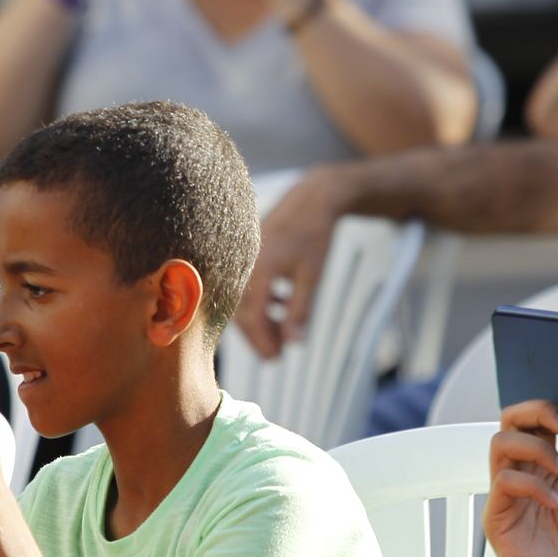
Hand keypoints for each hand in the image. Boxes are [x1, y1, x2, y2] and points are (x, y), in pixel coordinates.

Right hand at [233, 167, 351, 357]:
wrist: (313, 197)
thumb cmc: (314, 235)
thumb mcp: (311, 276)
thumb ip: (300, 311)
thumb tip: (294, 344)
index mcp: (258, 271)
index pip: (251, 318)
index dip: (261, 342)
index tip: (274, 359)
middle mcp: (246, 265)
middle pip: (243, 312)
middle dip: (259, 335)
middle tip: (276, 355)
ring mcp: (246, 258)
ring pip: (245, 299)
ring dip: (261, 319)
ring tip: (281, 333)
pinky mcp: (250, 254)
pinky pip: (249, 284)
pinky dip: (263, 300)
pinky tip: (282, 304)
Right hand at [482, 401, 557, 556]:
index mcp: (538, 468)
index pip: (530, 422)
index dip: (550, 411)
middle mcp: (518, 476)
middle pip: (509, 422)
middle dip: (537, 412)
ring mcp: (504, 496)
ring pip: (500, 443)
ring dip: (538, 448)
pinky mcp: (496, 517)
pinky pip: (505, 482)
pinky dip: (536, 485)